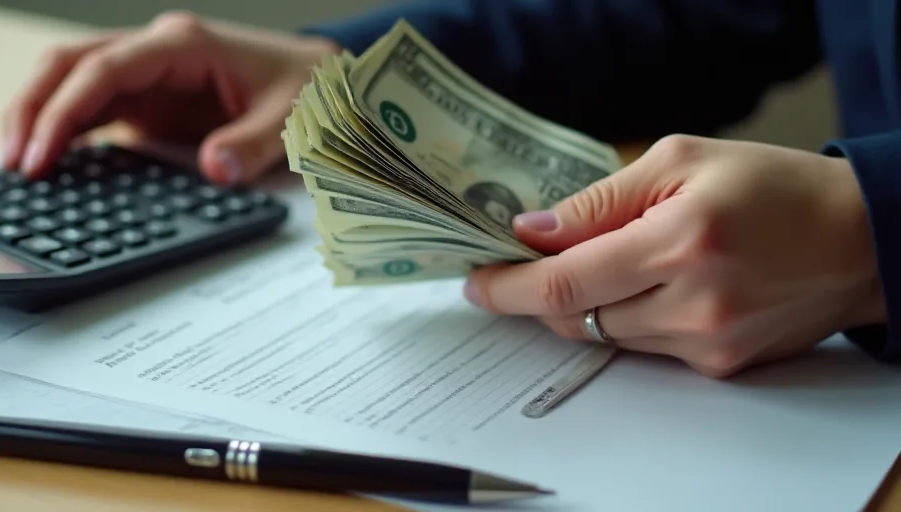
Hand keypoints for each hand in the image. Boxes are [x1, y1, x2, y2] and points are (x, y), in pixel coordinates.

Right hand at [2, 11, 339, 182]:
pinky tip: (49, 162)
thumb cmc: (302, 92)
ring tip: (19, 167)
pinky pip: (92, 104)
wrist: (316, 82)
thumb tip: (214, 169)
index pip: (104, 68)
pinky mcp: (148, 97)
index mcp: (182, 45)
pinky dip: (65, 130)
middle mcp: (155, 51)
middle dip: (34, 108)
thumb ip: (252, 146)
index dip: (65, 110)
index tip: (41, 153)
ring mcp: (148, 72)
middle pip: (70, 64)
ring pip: (72, 81)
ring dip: (40, 117)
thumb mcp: (287, 122)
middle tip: (15, 163)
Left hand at [464, 135, 886, 377]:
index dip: (507, 287)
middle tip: (523, 264)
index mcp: (679, 241)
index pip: (564, 282)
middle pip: (574, 316)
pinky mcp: (719, 367)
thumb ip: (600, 201)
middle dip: (538, 293)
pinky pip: (642, 349)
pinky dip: (626, 318)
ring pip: (603, 336)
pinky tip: (649, 286)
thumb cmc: (771, 186)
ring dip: (584, 304)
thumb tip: (532, 231)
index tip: (474, 282)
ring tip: (607, 263)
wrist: (858, 239)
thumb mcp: (681, 162)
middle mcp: (692, 302)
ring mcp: (706, 343)